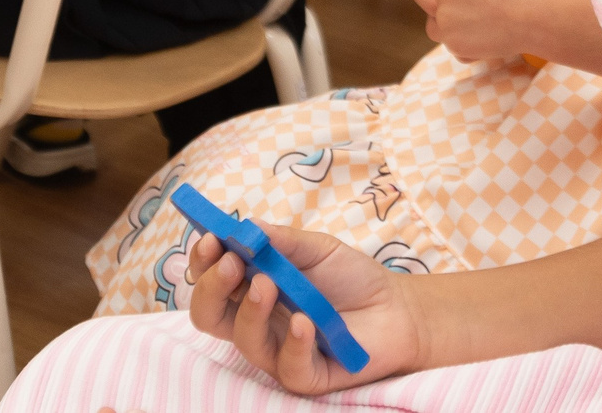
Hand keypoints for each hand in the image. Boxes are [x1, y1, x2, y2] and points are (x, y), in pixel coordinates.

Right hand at [186, 220, 423, 391]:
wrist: (398, 308)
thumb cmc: (352, 278)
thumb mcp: (318, 249)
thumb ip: (282, 240)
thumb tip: (246, 227)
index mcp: (252, 287)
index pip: (212, 280)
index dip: (204, 262)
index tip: (211, 239)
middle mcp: (257, 321)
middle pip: (209, 316)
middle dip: (211, 289)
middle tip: (231, 264)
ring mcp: (277, 351)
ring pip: (243, 342)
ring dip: (250, 311)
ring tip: (269, 284)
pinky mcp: (305, 375)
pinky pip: (287, 365)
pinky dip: (293, 342)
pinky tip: (305, 322)